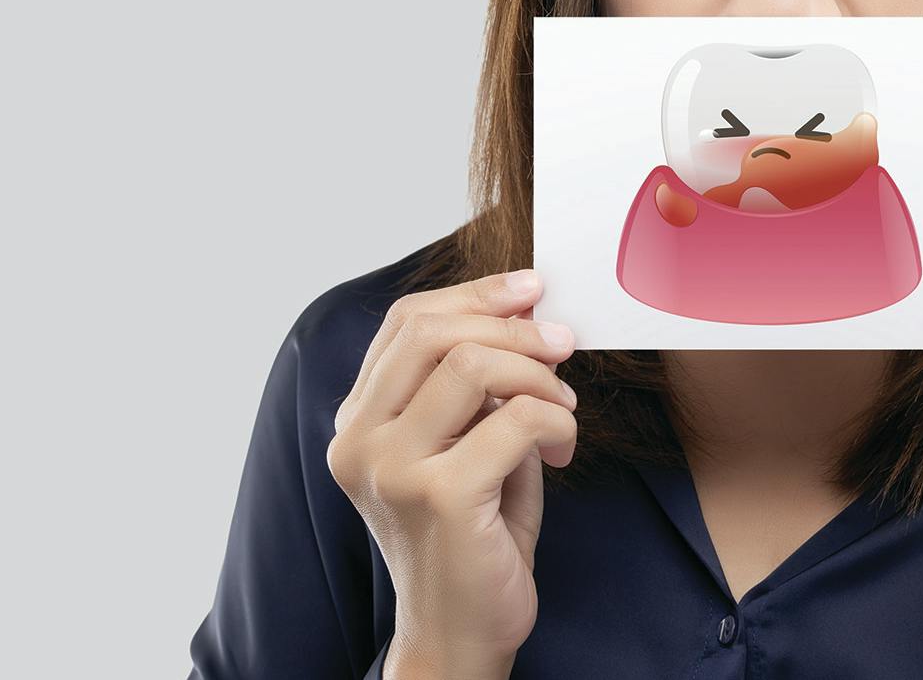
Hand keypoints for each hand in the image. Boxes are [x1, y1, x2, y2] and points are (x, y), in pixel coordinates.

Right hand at [325, 268, 577, 679]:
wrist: (460, 633)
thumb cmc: (472, 536)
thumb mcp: (466, 443)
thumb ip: (478, 384)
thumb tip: (528, 310)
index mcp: (358, 421)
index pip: (406, 322)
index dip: (474, 294)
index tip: (532, 290)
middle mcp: (359, 440)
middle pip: (433, 331)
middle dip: (513, 326)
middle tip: (564, 343)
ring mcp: (392, 469)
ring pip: (473, 365)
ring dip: (539, 377)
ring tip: (564, 411)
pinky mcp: (438, 496)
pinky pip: (514, 419)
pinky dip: (554, 421)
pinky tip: (562, 448)